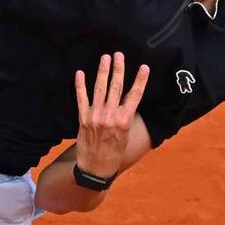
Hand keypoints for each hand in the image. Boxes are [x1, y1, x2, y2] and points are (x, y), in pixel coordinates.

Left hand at [73, 52, 149, 178]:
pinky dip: (80, 85)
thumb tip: (127, 104)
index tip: (144, 67)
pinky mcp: (83, 119)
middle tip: (119, 55)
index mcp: (124, 121)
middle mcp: (110, 116)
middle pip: (116, 87)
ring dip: (103, 71)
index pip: (135, 96)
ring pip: (100, 89)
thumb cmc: (114, 154)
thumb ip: (125, 118)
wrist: (95, 169)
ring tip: (105, 58)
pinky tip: (80, 73)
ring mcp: (95, 116)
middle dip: (118, 69)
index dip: (140, 80)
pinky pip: (81, 98)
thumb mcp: (126, 137)